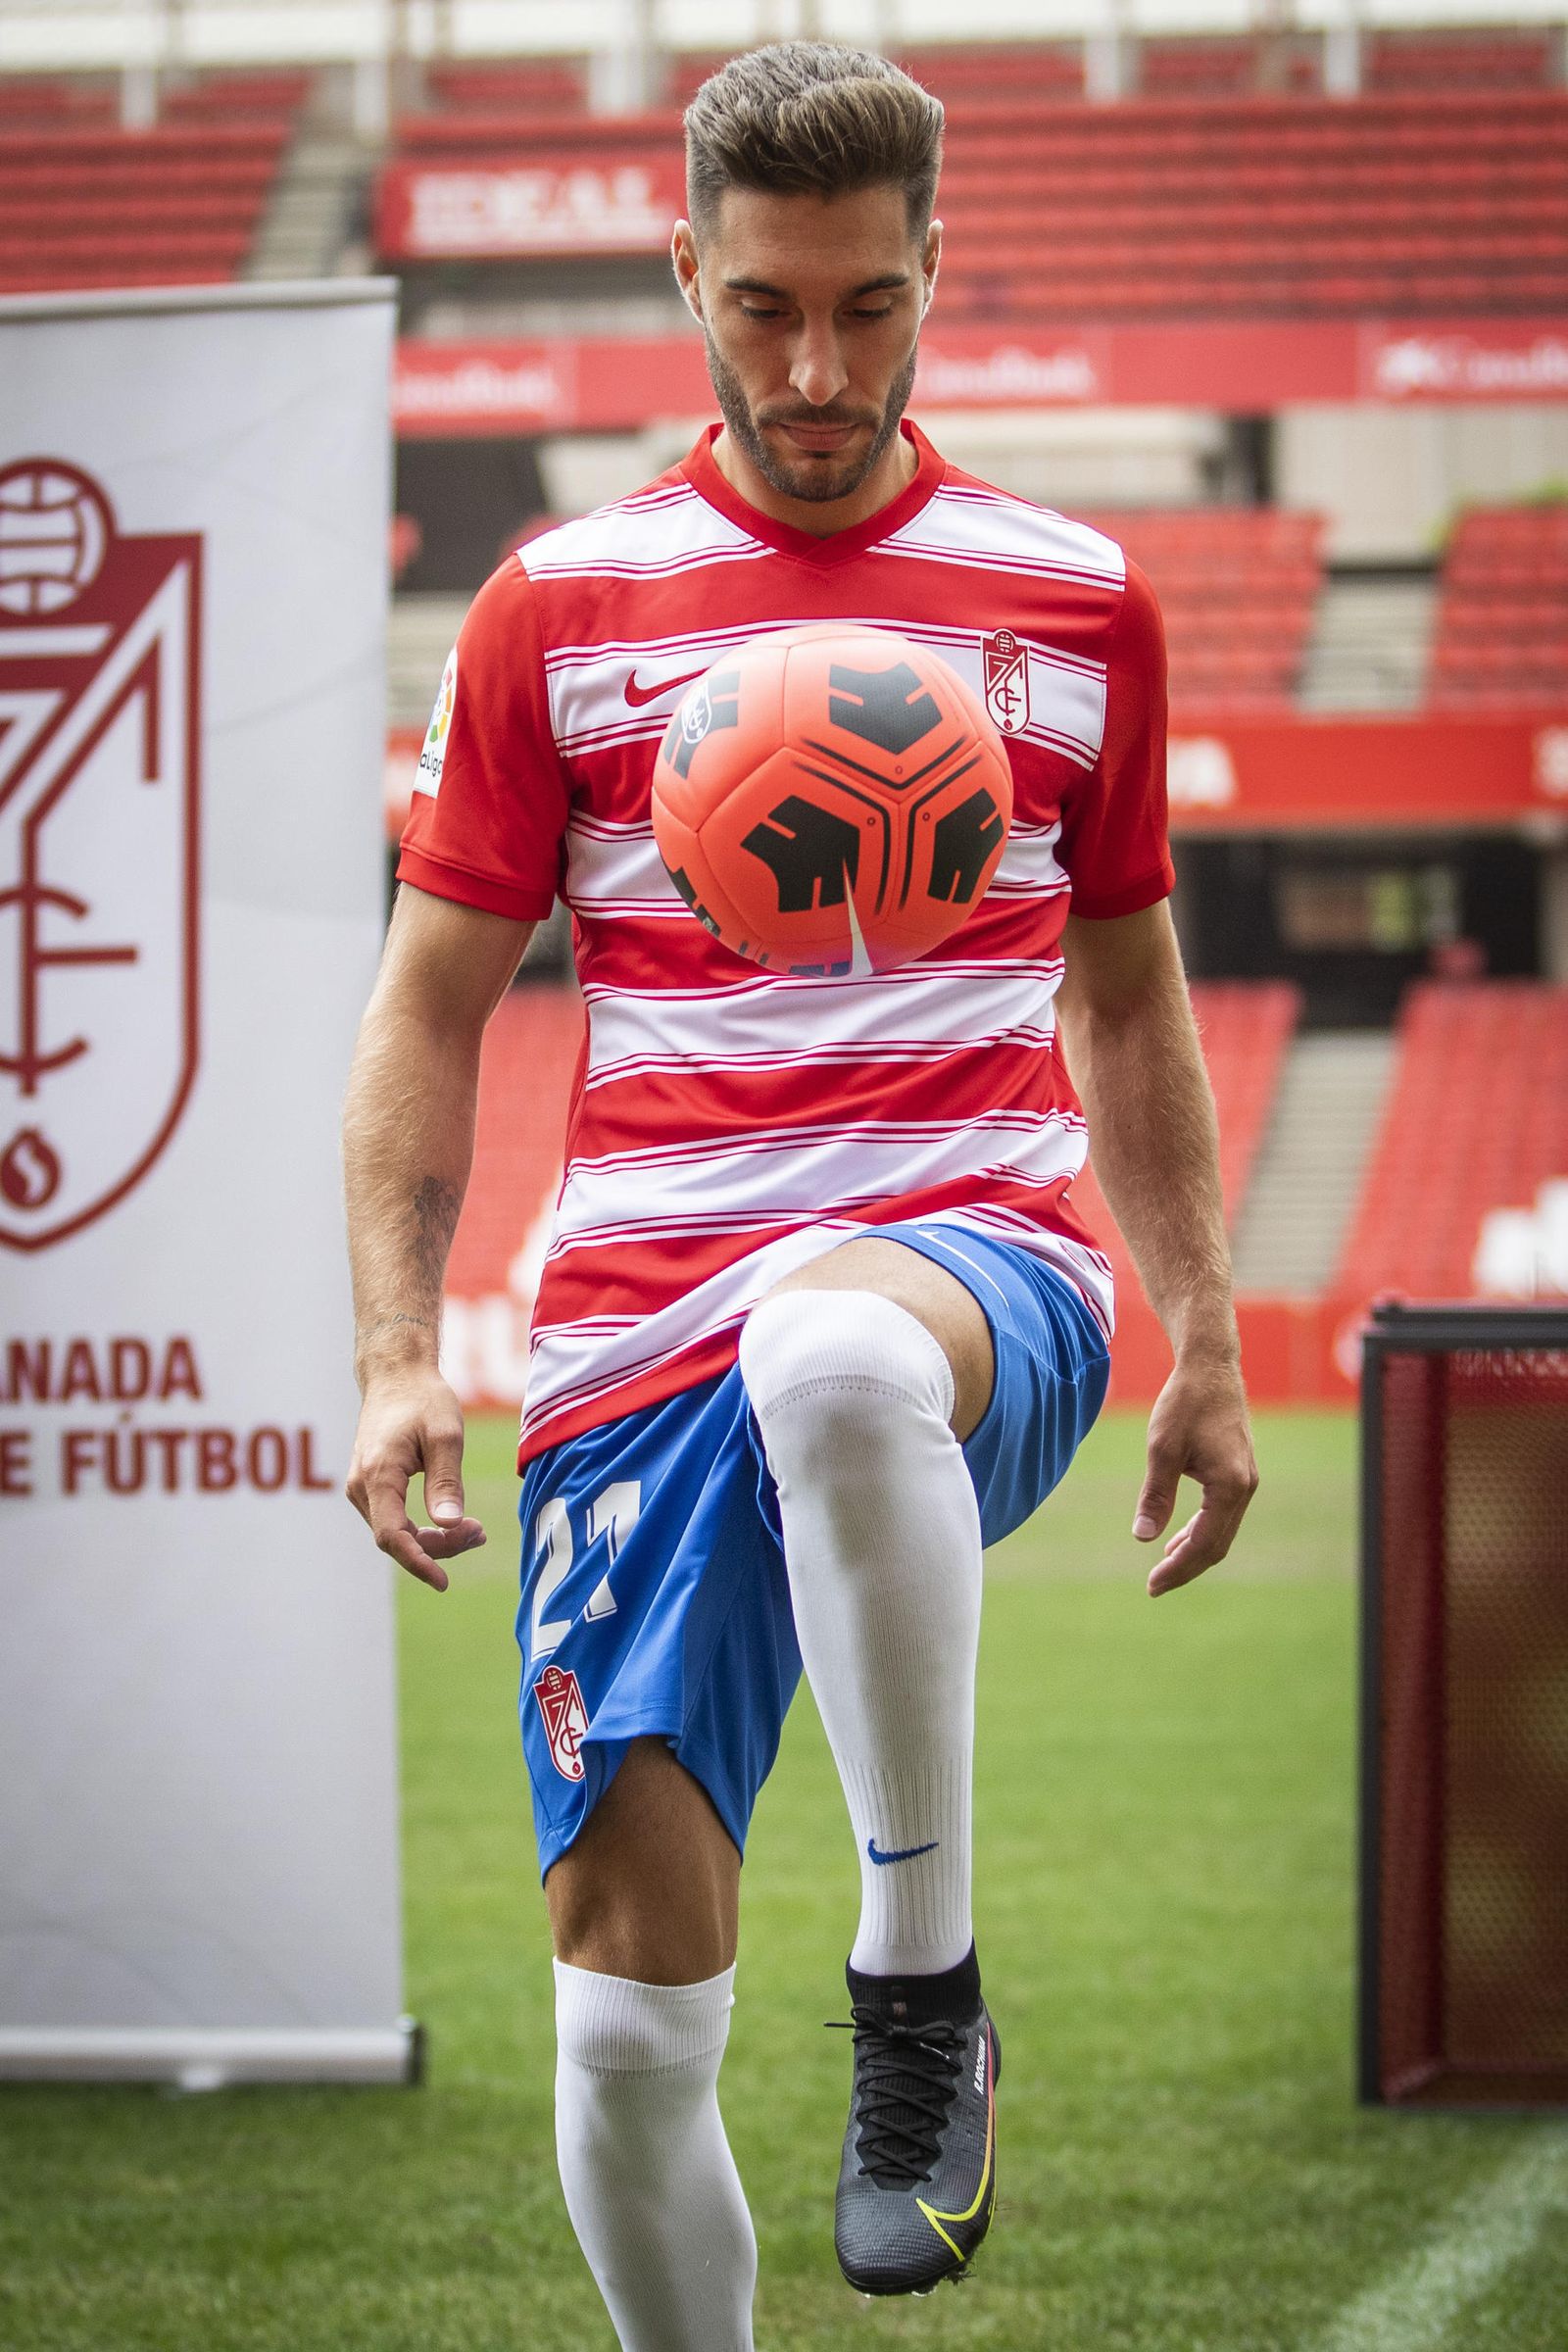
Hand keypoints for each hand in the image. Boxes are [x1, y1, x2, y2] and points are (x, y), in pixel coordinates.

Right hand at [345, 1367, 486, 1591]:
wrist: (396, 1375)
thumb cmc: (423, 1399)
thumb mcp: (445, 1436)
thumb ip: (446, 1482)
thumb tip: (449, 1525)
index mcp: (377, 1475)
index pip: (392, 1535)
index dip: (418, 1562)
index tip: (443, 1582)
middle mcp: (362, 1487)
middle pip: (396, 1539)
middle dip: (438, 1548)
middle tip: (481, 1534)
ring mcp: (363, 1488)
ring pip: (395, 1532)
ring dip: (434, 1540)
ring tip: (476, 1531)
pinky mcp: (371, 1487)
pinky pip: (394, 1521)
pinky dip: (423, 1528)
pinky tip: (455, 1524)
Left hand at [1133, 1353, 1257, 1597]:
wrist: (1211, 1368)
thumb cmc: (1184, 1403)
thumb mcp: (1162, 1448)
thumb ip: (1155, 1495)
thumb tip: (1142, 1538)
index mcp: (1229, 1486)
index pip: (1204, 1544)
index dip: (1177, 1569)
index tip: (1152, 1585)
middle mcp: (1244, 1487)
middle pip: (1217, 1546)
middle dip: (1185, 1568)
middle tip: (1154, 1586)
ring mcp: (1246, 1480)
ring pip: (1222, 1532)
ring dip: (1193, 1552)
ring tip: (1163, 1567)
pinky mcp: (1239, 1472)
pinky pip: (1223, 1515)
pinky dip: (1201, 1531)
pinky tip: (1178, 1537)